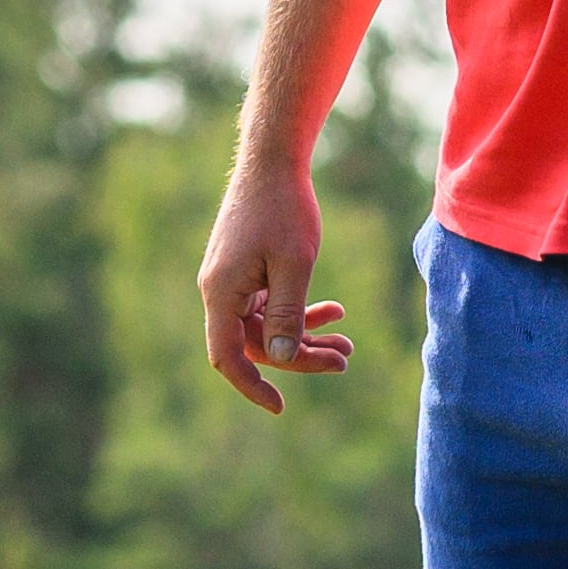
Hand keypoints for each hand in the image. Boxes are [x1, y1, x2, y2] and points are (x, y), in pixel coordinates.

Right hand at [196, 153, 355, 415]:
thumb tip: (280, 357)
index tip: (280, 407)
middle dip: (300, 356)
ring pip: (266, 326)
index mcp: (221, 292)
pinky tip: (334, 312)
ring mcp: (232, 280)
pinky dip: (299, 311)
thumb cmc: (284, 208)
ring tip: (347, 344)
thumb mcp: (294, 264)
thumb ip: (286, 314)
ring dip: (305, 336)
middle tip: (345, 360)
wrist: (274, 161)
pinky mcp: (246, 270)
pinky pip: (269, 304)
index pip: (227, 357)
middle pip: (255, 344)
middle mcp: (220, 290)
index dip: (251, 386)